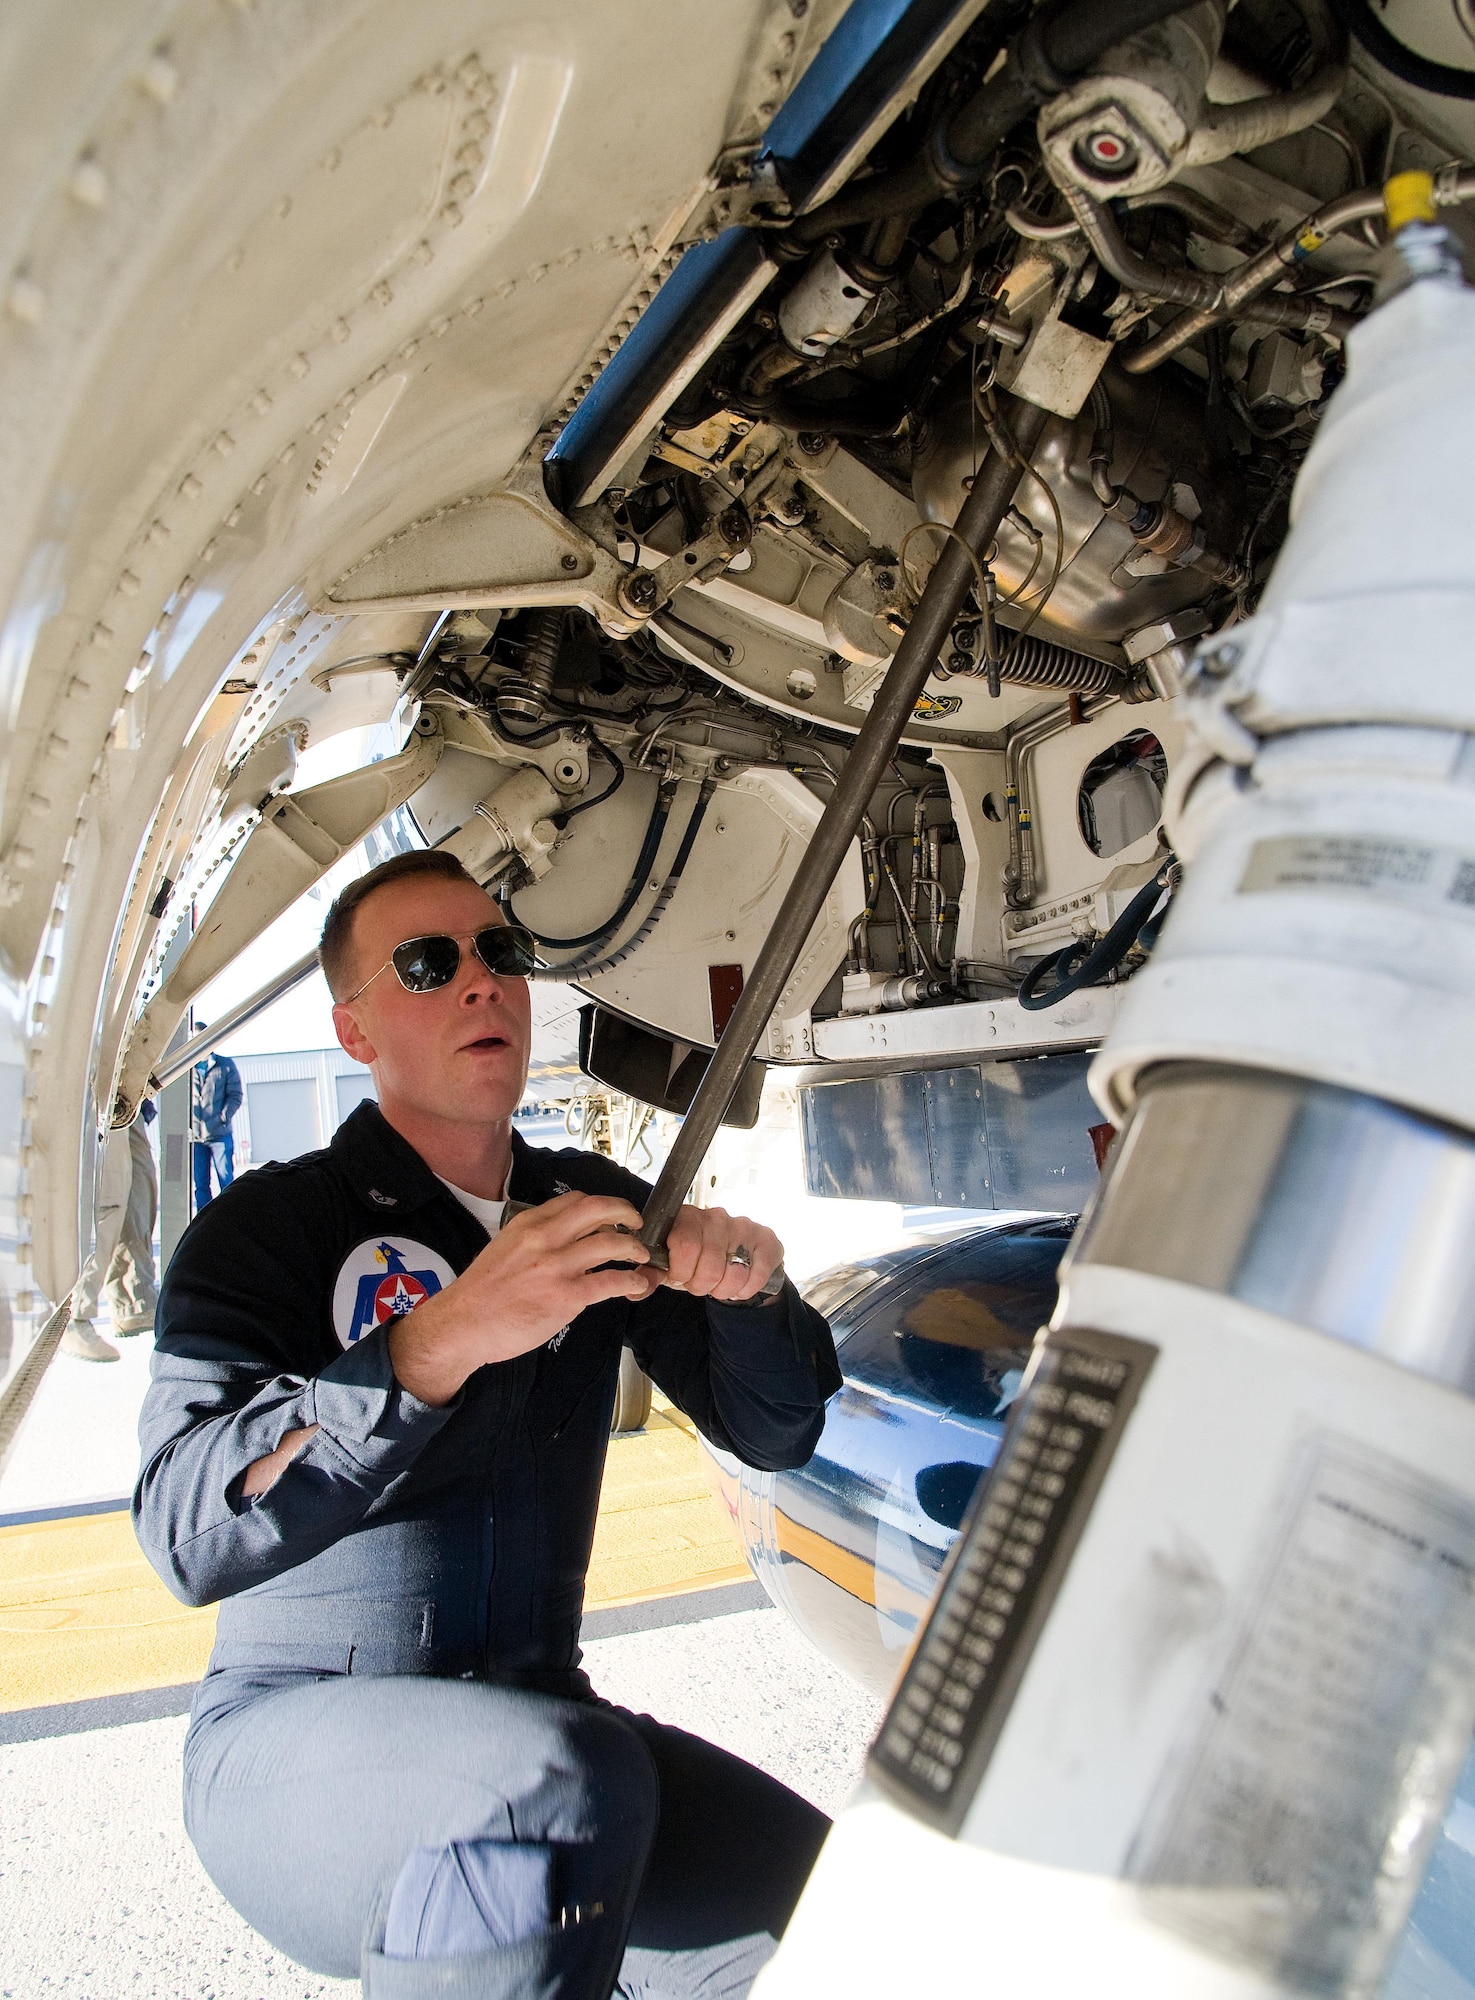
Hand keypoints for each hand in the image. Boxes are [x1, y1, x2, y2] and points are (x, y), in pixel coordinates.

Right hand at [389, 1193, 655, 1406]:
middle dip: (626, 1212)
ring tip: (641, 1255)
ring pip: (611, 1243)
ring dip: (634, 1248)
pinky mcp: (566, 1296)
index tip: (611, 1214)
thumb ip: (534, 1239)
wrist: (462, 1324)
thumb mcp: (504, 1247)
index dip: (601, 1205)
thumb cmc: (481, 1292)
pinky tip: (636, 1284)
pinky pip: (610, 1281)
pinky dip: (631, 1280)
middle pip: (599, 1209)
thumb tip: (562, 1238)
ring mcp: (557, 1266)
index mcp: (529, 1223)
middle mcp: (545, 1238)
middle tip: (637, 1224)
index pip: (576, 1200)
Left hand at [662, 1205, 781, 1304]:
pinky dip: (746, 1289)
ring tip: (720, 1286)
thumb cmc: (698, 1259)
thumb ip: (651, 1274)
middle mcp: (716, 1216)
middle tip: (701, 1285)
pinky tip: (739, 1286)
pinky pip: (757, 1274)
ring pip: (733, 1273)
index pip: (684, 1245)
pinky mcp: (765, 1239)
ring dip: (724, 1290)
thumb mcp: (671, 1266)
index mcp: (688, 1217)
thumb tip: (636, 1288)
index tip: (680, 1277)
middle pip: (709, 1265)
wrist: (736, 1254)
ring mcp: (743, 1226)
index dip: (681, 1271)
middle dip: (702, 1286)